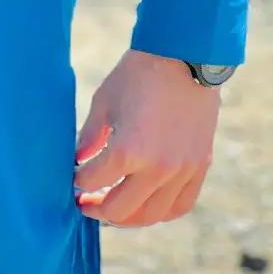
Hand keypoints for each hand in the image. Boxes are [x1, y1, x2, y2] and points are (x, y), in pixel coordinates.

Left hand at [73, 48, 218, 225]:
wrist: (184, 56)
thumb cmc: (138, 74)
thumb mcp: (104, 103)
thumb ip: (90, 138)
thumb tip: (78, 163)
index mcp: (128, 150)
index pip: (94, 181)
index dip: (78, 182)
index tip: (73, 178)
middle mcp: (157, 169)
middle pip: (120, 210)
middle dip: (97, 209)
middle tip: (85, 203)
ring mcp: (182, 171)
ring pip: (151, 215)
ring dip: (127, 218)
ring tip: (112, 209)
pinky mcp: (199, 166)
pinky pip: (180, 205)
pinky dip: (161, 212)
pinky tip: (146, 205)